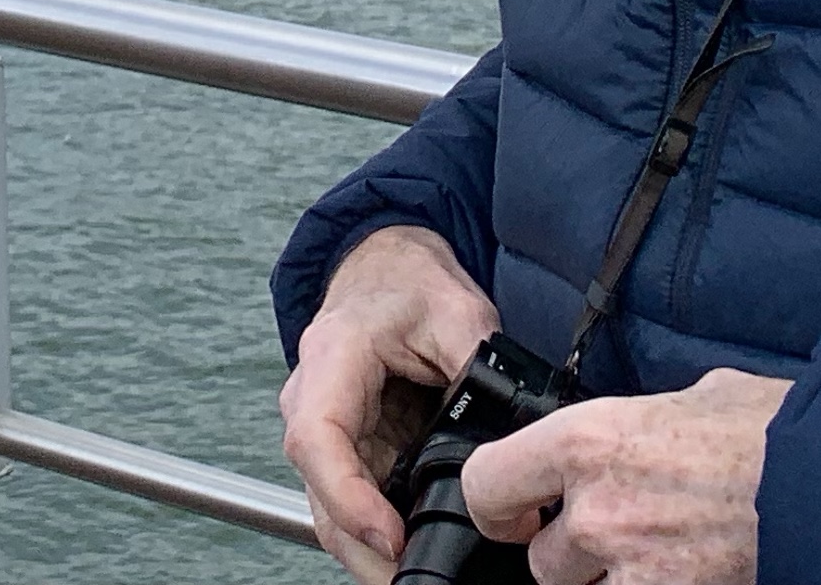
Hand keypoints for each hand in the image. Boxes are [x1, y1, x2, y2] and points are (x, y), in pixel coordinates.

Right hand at [277, 224, 501, 583]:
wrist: (386, 266)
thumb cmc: (410, 282)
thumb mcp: (457, 311)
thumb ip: (477, 367)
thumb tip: (508, 434)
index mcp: (332, 357)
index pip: (317, 439)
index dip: (348, 498)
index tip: (391, 536)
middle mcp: (312, 398)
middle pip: (318, 492)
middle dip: (363, 547)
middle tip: (415, 578)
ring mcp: (324, 428)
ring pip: (329, 509)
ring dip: (370, 551)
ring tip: (422, 572)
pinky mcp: (346, 449)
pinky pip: (351, 503)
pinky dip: (378, 535)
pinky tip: (417, 548)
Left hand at [462, 368, 789, 584]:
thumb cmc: (773, 431)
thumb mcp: (686, 401)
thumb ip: (635, 425)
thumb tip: (627, 434)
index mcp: (588, 441)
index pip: (488, 484)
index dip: (498, 503)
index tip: (516, 511)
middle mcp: (597, 510)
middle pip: (543, 560)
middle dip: (573, 554)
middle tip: (617, 535)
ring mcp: (633, 567)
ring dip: (611, 580)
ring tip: (658, 553)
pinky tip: (686, 571)